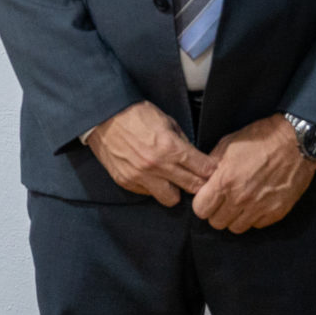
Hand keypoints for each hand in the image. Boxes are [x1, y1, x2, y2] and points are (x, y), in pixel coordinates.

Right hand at [85, 101, 212, 206]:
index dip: (211, 171)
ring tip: (173, 181)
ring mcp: (140, 177)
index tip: (213, 171)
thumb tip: (195, 158)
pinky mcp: (126, 182)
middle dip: (199, 184)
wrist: (103, 116)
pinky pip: (148, 193)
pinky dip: (153, 187)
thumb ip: (181, 142)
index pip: (202, 169)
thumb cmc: (136, 114)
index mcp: (170, 148)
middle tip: (199, 179)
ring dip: (175, 191)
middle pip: (191, 187)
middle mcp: (157, 166)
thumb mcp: (166, 121)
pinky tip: (151, 175)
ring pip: (170, 199)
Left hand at [189, 114, 315, 232]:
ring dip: (235, 217)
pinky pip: (257, 225)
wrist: (296, 141)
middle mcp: (241, 198)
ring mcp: (260, 208)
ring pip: (236, 228)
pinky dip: (254, 217)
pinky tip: (256, 202)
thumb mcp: (228, 144)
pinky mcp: (276, 212)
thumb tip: (202, 179)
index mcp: (225, 181)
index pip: (200, 209)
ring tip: (240, 203)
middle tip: (224, 200)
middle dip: (217, 212)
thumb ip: (211, 165)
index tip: (208, 197)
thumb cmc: (261, 139)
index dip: (202, 203)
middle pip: (217, 223)